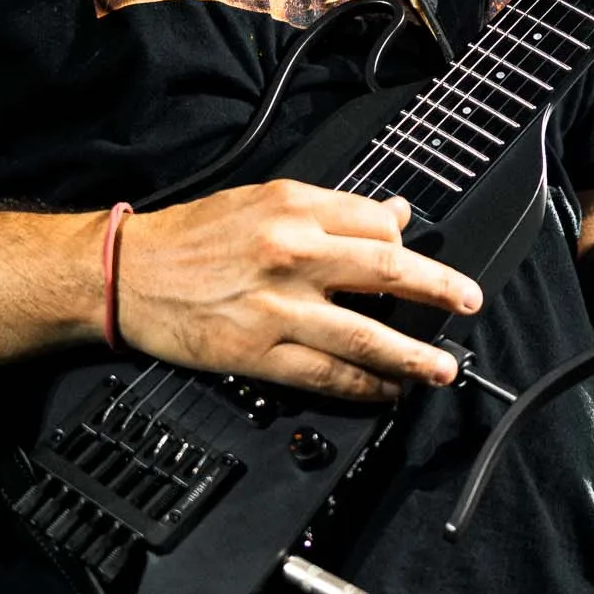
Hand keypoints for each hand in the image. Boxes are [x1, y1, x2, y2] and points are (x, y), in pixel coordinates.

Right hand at [116, 180, 477, 401]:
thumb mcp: (259, 200)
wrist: (125, 274)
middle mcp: (291, 252)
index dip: (409, 244)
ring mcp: (278, 307)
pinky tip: (386, 392)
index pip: (376, 224)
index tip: (424, 263)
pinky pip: (326, 375)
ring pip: (366, 335)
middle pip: (387, 270)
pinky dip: (364, 388)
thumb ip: (327, 209)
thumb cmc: (189, 237)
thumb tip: (391, 215)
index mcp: (293, 207)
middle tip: (468, 303)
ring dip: (413, 356)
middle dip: (438, 290)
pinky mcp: (258, 352)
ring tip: (443, 367)